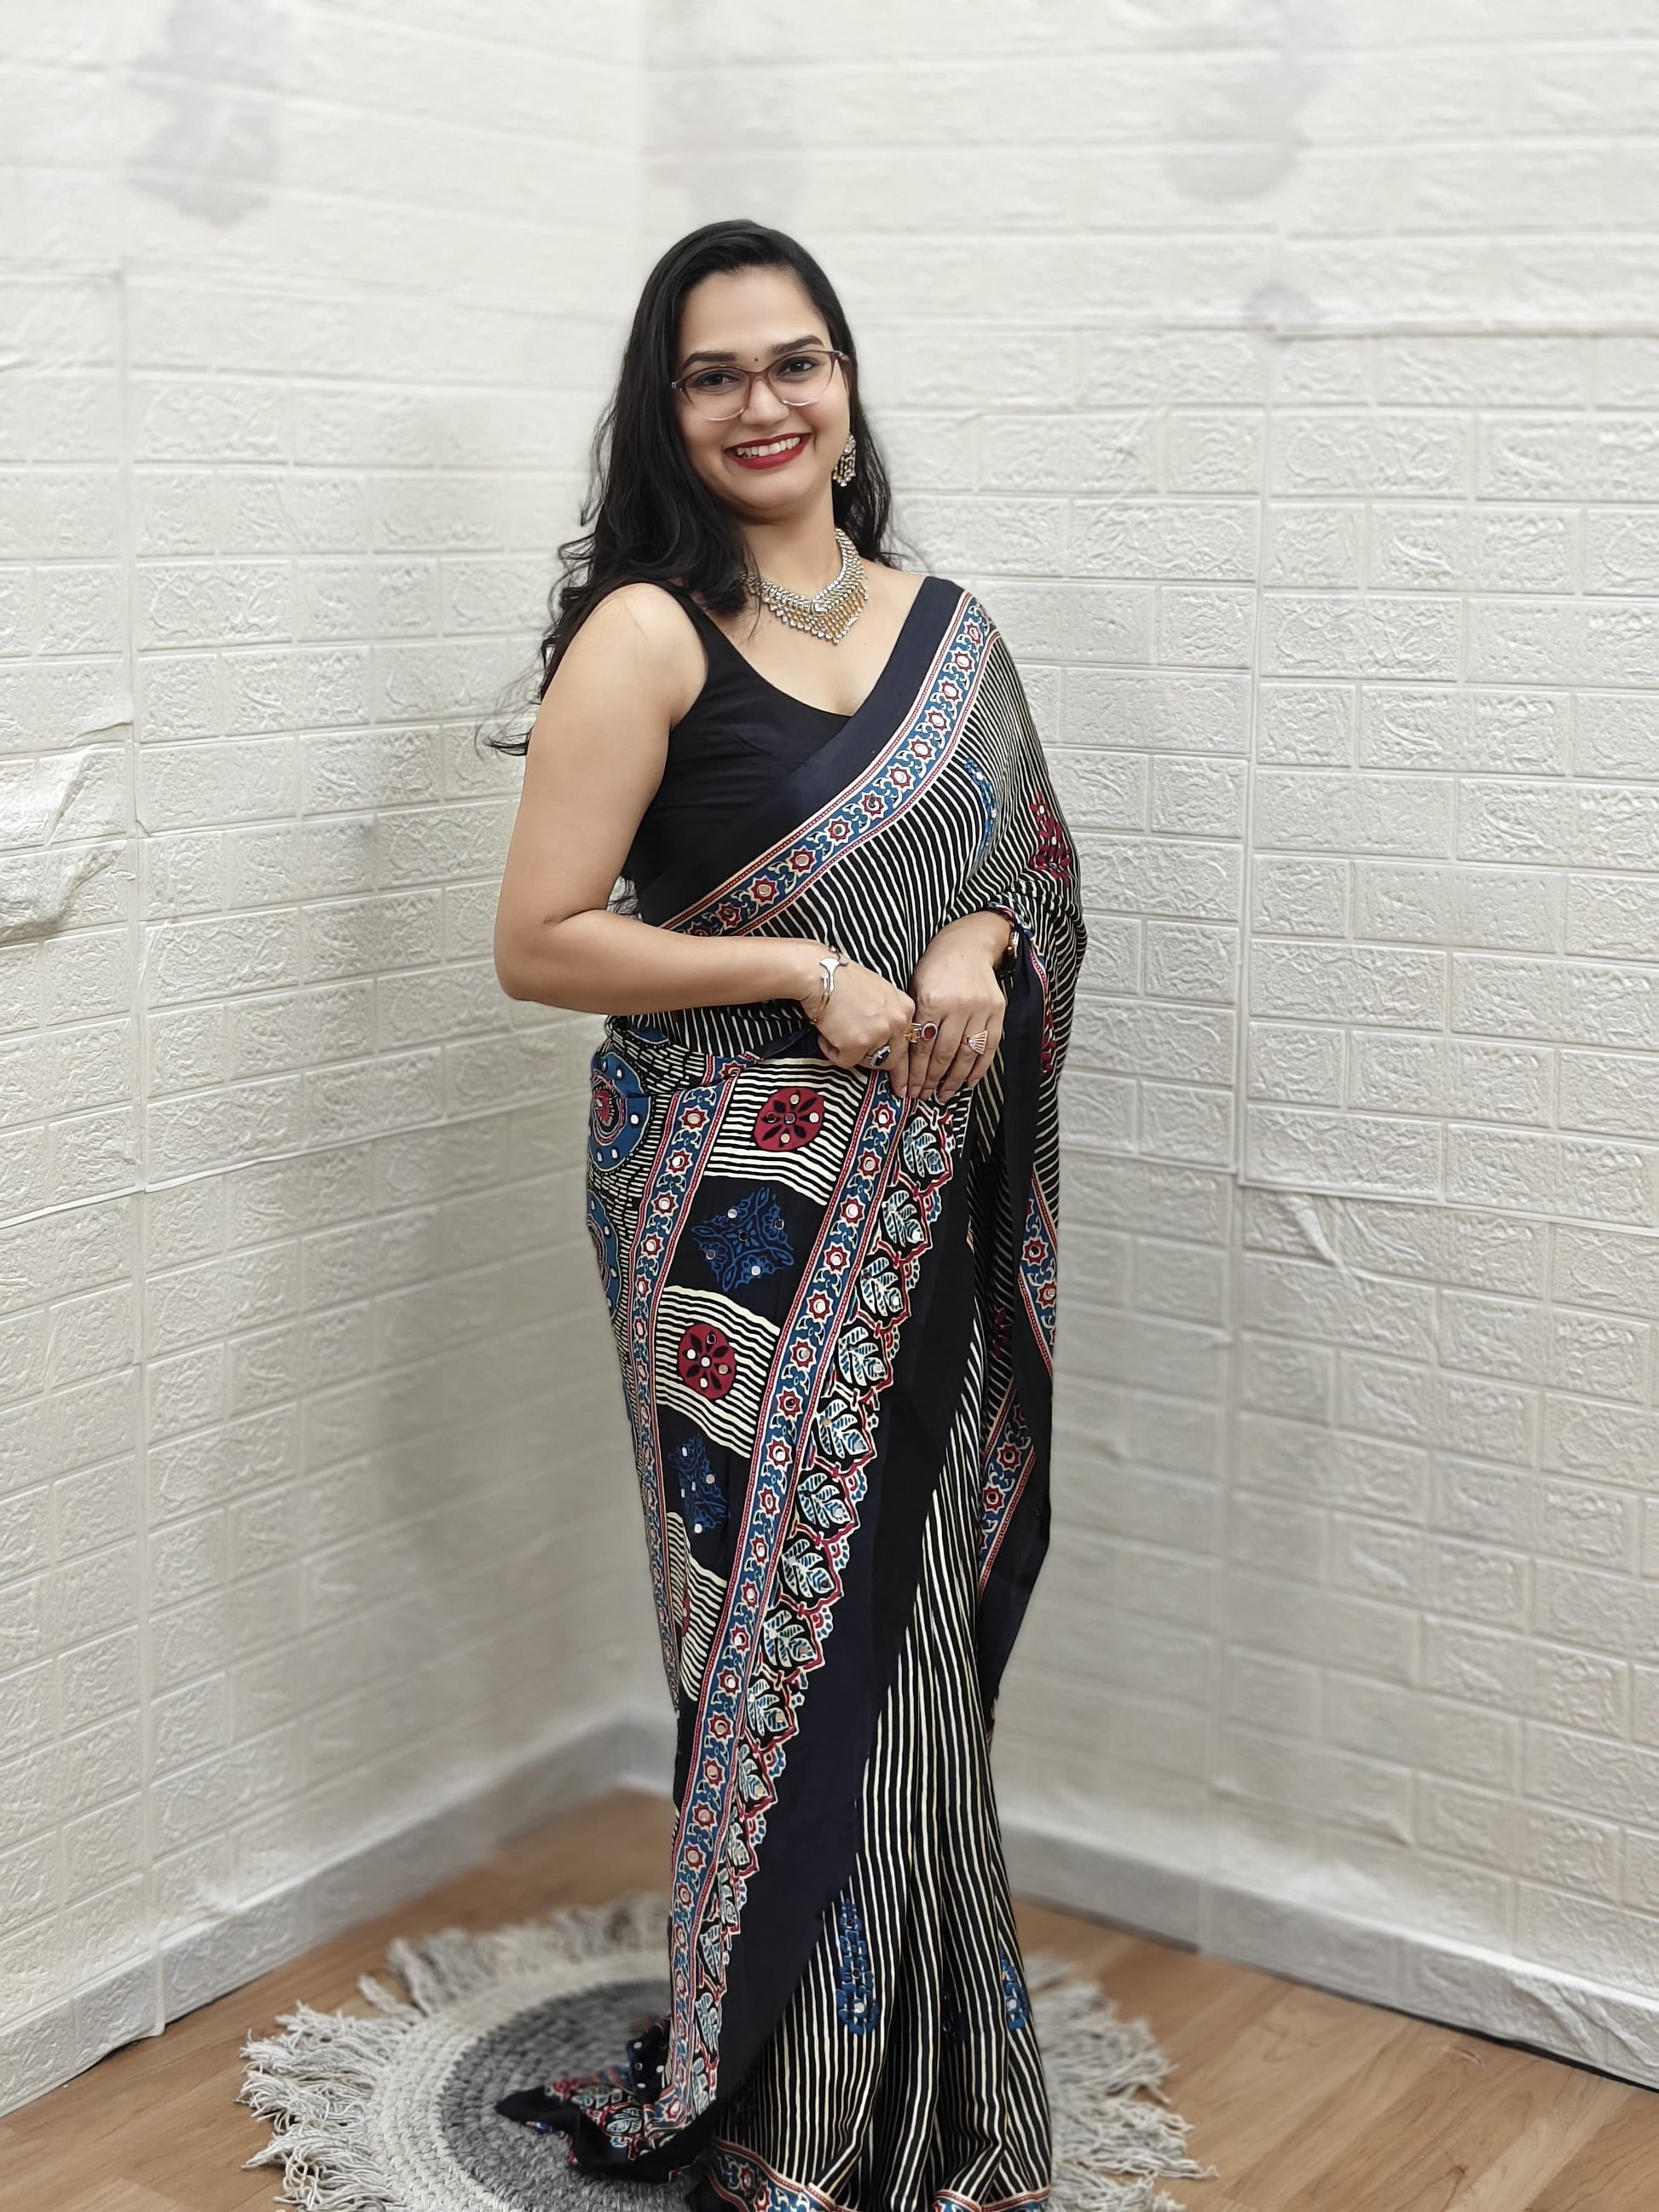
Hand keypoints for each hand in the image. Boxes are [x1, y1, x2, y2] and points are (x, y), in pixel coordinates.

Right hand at [799, 951, 916, 1091]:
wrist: (820, 974)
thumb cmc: (843, 980)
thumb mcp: (880, 992)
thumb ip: (889, 1015)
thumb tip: (886, 1041)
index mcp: (906, 1008)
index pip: (909, 1043)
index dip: (903, 1062)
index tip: (905, 1082)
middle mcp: (898, 1022)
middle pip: (893, 1059)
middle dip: (880, 1066)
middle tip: (887, 1084)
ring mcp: (878, 1034)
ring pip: (869, 1062)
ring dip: (852, 1053)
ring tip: (837, 1035)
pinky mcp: (857, 1045)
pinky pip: (845, 1061)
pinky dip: (833, 1052)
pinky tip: (826, 1036)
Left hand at [905, 912, 1011, 1102]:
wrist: (967, 945)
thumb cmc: (935, 968)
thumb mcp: (916, 988)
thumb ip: (915, 1021)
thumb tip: (906, 1061)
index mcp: (931, 1001)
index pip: (923, 1046)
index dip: (916, 1072)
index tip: (910, 1089)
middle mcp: (957, 1006)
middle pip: (944, 1054)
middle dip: (932, 1080)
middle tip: (924, 1096)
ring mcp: (980, 1009)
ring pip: (967, 1054)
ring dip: (954, 1079)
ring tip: (944, 1094)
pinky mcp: (996, 1011)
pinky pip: (989, 1046)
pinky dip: (980, 1067)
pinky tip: (969, 1082)